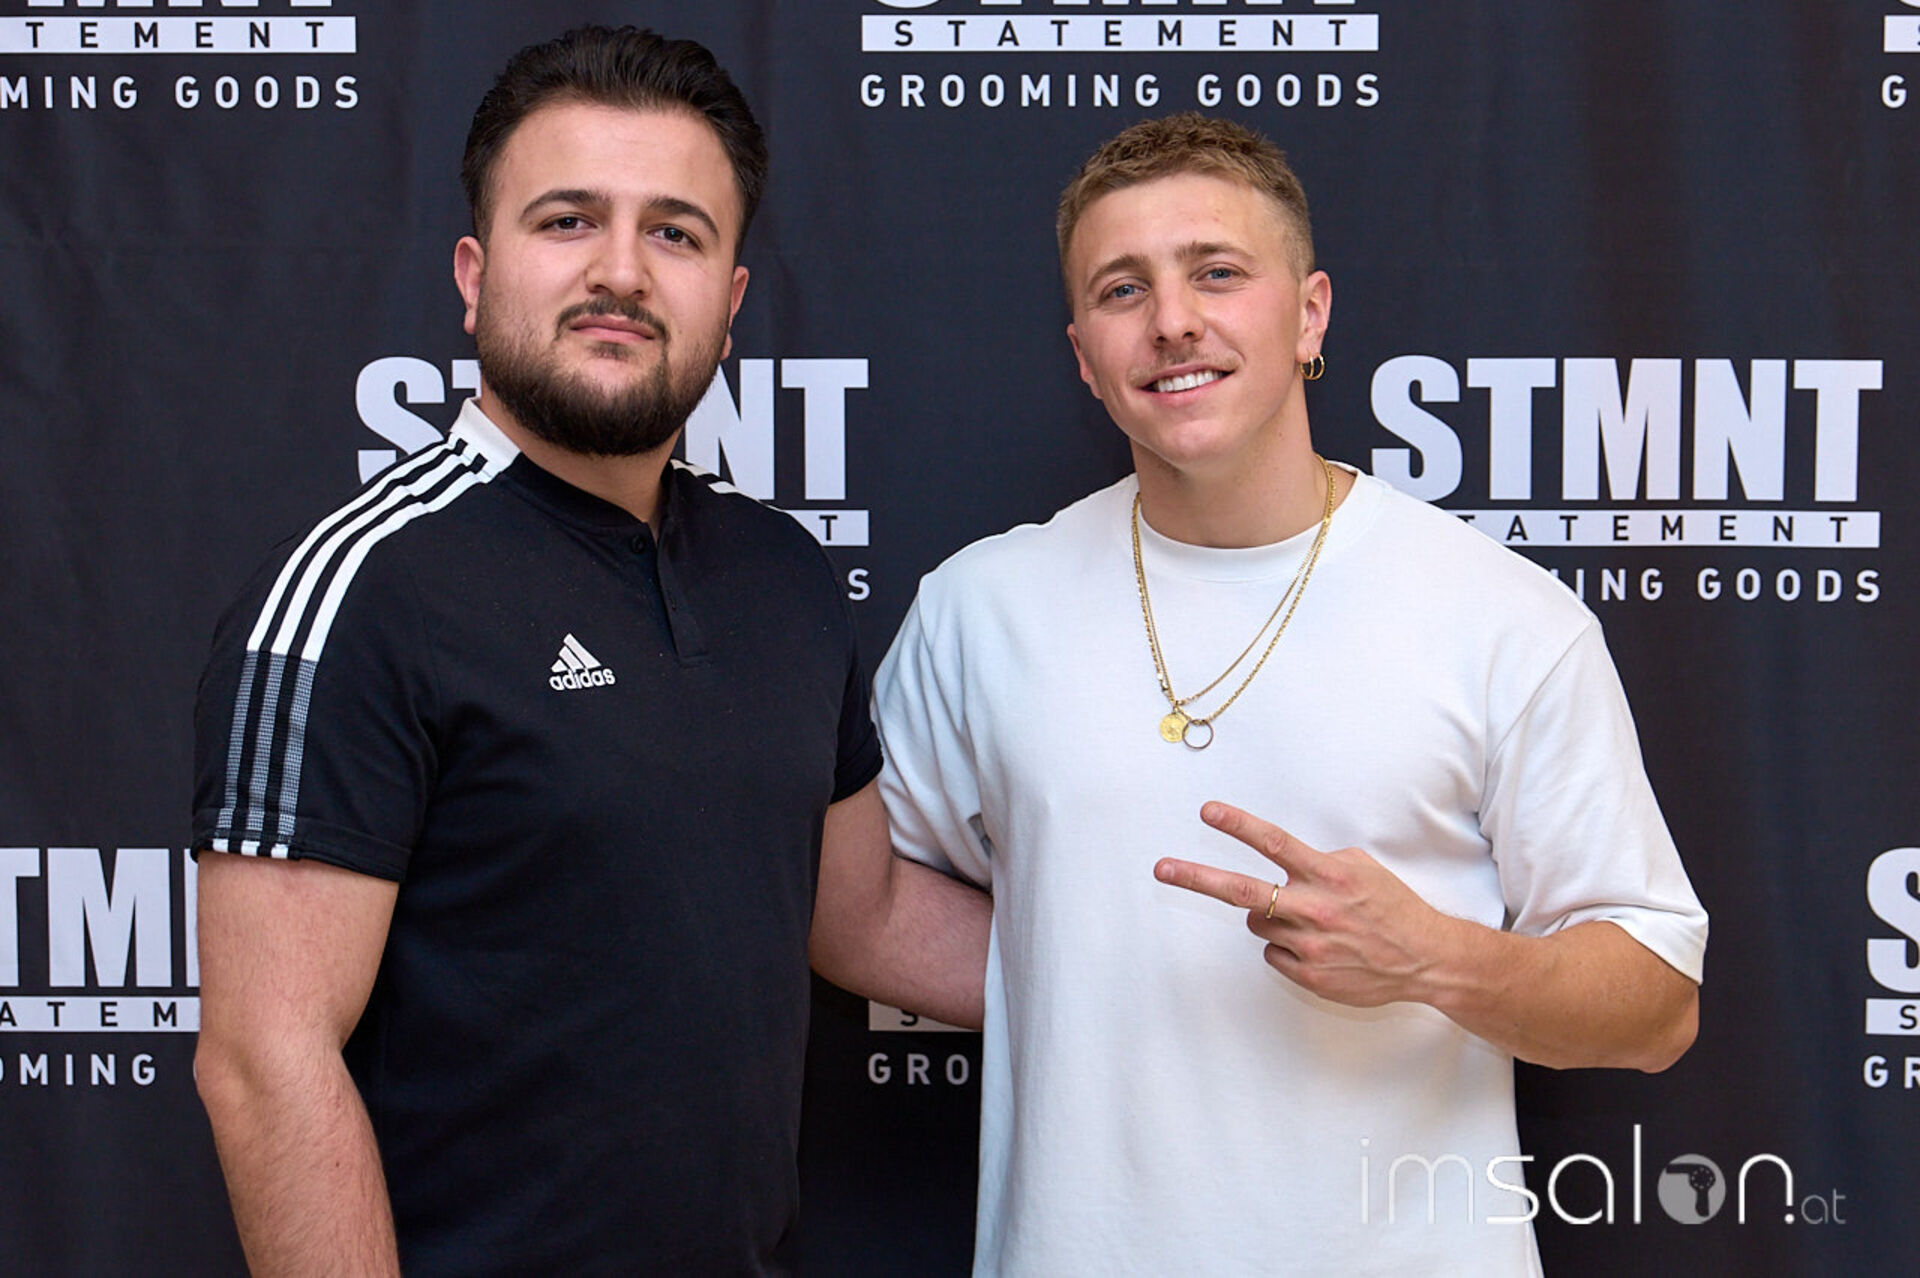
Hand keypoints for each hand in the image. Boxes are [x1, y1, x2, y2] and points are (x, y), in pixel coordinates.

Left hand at [1153, 801, 1463, 1008]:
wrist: (1425, 958)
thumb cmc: (1390, 907)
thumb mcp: (1361, 868)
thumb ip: (1318, 863)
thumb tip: (1284, 863)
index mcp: (1328, 875)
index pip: (1275, 843)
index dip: (1239, 826)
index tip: (1207, 812)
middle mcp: (1314, 908)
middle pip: (1242, 891)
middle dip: (1197, 879)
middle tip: (1162, 869)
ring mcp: (1309, 944)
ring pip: (1258, 923)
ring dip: (1271, 917)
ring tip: (1309, 921)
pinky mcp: (1308, 975)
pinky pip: (1273, 953)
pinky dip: (1286, 946)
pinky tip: (1318, 947)